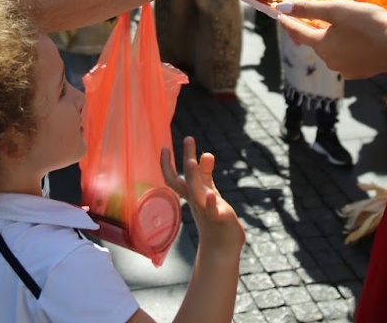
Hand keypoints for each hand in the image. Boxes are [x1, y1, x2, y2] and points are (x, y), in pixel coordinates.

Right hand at [161, 137, 244, 254]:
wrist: (221, 249)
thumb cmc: (214, 219)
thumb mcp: (209, 192)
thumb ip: (206, 174)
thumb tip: (206, 153)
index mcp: (192, 195)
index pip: (175, 179)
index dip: (168, 164)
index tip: (165, 146)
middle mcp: (196, 201)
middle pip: (185, 181)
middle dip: (186, 160)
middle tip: (188, 137)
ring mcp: (206, 211)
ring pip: (196, 193)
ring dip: (194, 178)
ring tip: (191, 161)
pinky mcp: (220, 219)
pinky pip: (213, 211)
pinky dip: (210, 203)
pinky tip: (211, 194)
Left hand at [276, 0, 386, 78]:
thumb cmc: (367, 23)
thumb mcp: (336, 10)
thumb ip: (307, 9)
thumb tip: (280, 8)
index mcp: (321, 45)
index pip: (298, 32)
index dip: (288, 23)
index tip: (279, 16)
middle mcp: (329, 61)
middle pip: (316, 42)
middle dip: (314, 30)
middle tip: (315, 18)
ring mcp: (345, 70)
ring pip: (331, 51)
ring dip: (332, 40)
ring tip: (342, 28)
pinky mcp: (359, 73)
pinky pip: (346, 58)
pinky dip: (346, 49)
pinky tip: (356, 41)